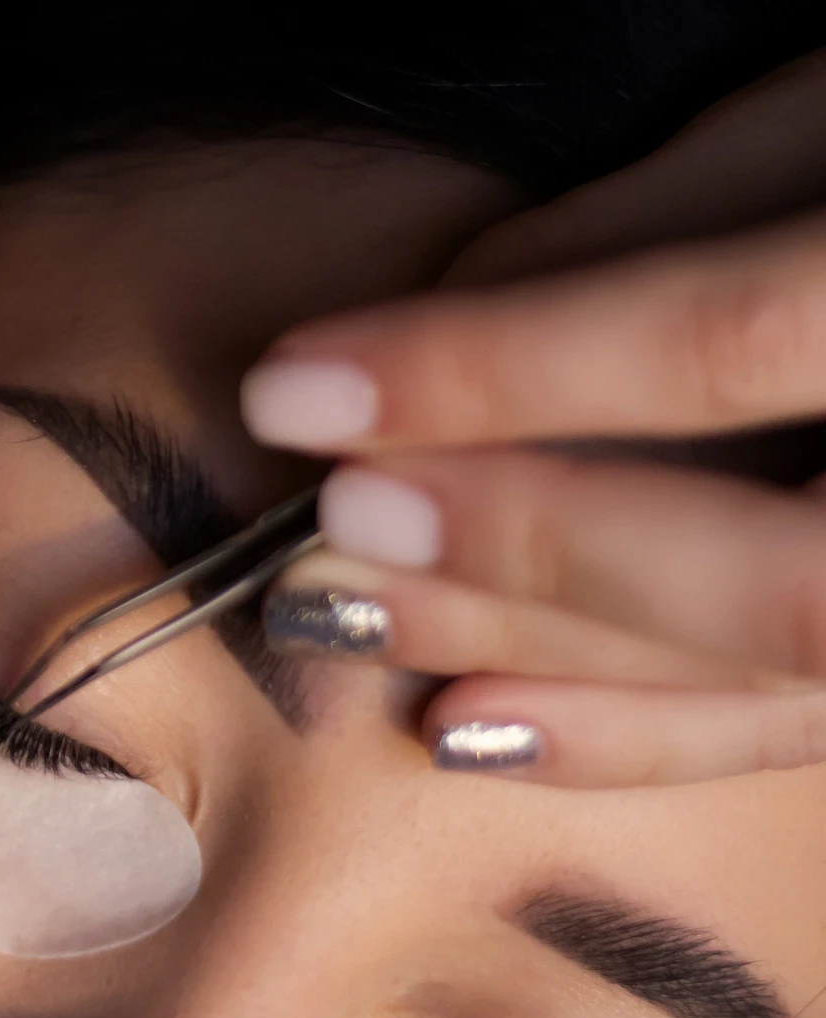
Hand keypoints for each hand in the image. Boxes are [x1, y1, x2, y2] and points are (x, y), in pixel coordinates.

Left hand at [241, 48, 825, 788]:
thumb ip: (657, 223)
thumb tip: (446, 313)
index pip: (723, 342)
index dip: (496, 371)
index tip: (298, 389)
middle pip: (769, 567)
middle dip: (522, 552)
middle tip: (329, 537)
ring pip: (788, 672)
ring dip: (548, 667)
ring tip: (354, 637)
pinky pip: (808, 724)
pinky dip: (637, 738)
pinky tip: (477, 729)